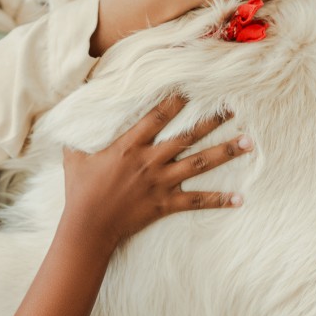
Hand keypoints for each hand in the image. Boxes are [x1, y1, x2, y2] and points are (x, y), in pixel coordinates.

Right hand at [60, 93, 248, 251]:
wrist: (88, 227)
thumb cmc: (79, 191)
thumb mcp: (73, 158)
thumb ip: (76, 139)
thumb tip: (67, 122)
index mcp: (128, 146)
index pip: (156, 117)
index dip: (175, 101)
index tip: (192, 87)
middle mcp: (149, 161)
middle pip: (187, 137)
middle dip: (211, 121)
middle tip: (233, 109)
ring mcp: (160, 183)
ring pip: (200, 164)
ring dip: (226, 152)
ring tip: (249, 142)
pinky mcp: (165, 204)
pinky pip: (197, 201)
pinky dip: (219, 200)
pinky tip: (240, 198)